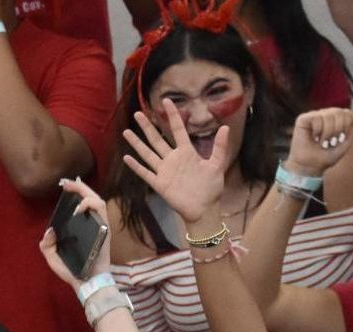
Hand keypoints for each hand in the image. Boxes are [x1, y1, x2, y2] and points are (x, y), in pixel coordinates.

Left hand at [40, 177, 110, 285]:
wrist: (86, 284)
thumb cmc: (73, 272)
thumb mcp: (53, 258)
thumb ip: (47, 245)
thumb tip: (50, 230)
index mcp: (82, 230)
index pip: (82, 206)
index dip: (75, 194)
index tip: (64, 186)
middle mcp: (92, 226)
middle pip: (90, 199)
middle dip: (79, 187)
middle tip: (66, 183)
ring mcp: (100, 227)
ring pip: (99, 201)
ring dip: (86, 192)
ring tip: (73, 189)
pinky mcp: (105, 230)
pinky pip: (102, 211)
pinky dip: (91, 204)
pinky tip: (79, 208)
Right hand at [122, 101, 228, 226]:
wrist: (204, 210)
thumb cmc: (211, 189)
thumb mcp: (216, 166)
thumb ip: (219, 148)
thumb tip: (225, 128)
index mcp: (186, 153)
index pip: (178, 130)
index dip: (173, 116)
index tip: (166, 101)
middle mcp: (173, 159)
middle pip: (157, 139)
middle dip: (147, 127)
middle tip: (138, 113)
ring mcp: (164, 171)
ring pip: (148, 153)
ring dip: (137, 143)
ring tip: (126, 131)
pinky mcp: (160, 184)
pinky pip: (146, 173)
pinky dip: (136, 166)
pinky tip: (126, 157)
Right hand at [285, 107, 352, 178]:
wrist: (311, 167)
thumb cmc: (327, 156)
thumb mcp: (345, 143)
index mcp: (335, 120)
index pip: (347, 113)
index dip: (347, 126)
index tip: (340, 139)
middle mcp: (324, 115)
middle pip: (339, 112)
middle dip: (338, 129)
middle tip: (331, 141)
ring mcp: (314, 116)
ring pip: (328, 115)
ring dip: (328, 133)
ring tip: (321, 141)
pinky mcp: (303, 119)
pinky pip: (317, 118)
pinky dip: (318, 131)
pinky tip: (313, 138)